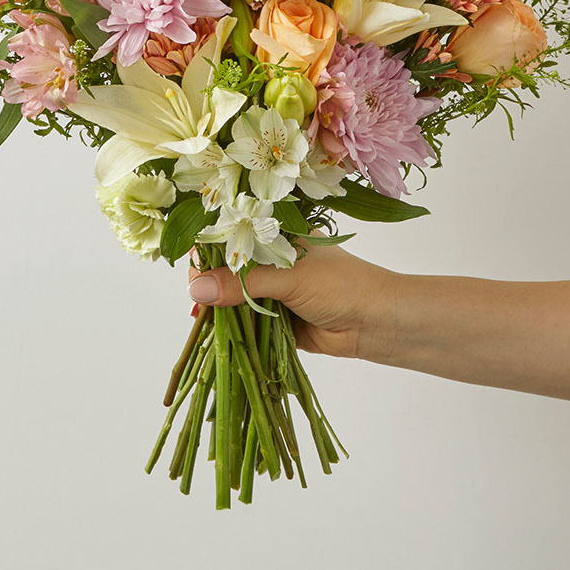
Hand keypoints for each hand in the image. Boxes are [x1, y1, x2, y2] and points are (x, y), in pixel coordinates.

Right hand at [187, 242, 392, 358]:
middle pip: (232, 269)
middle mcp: (275, 262)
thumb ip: (242, 283)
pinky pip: (248, 324)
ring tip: (199, 315)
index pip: (237, 237)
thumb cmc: (341, 286)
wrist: (376, 323)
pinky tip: (214, 333)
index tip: (192, 265)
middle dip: (211, 282)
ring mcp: (276, 292)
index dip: (213, 249)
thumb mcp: (288, 277)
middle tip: (194, 296)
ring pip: (237, 298)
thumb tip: (197, 289)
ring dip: (220, 308)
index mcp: (279, 237)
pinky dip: (233, 329)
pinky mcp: (277, 322)